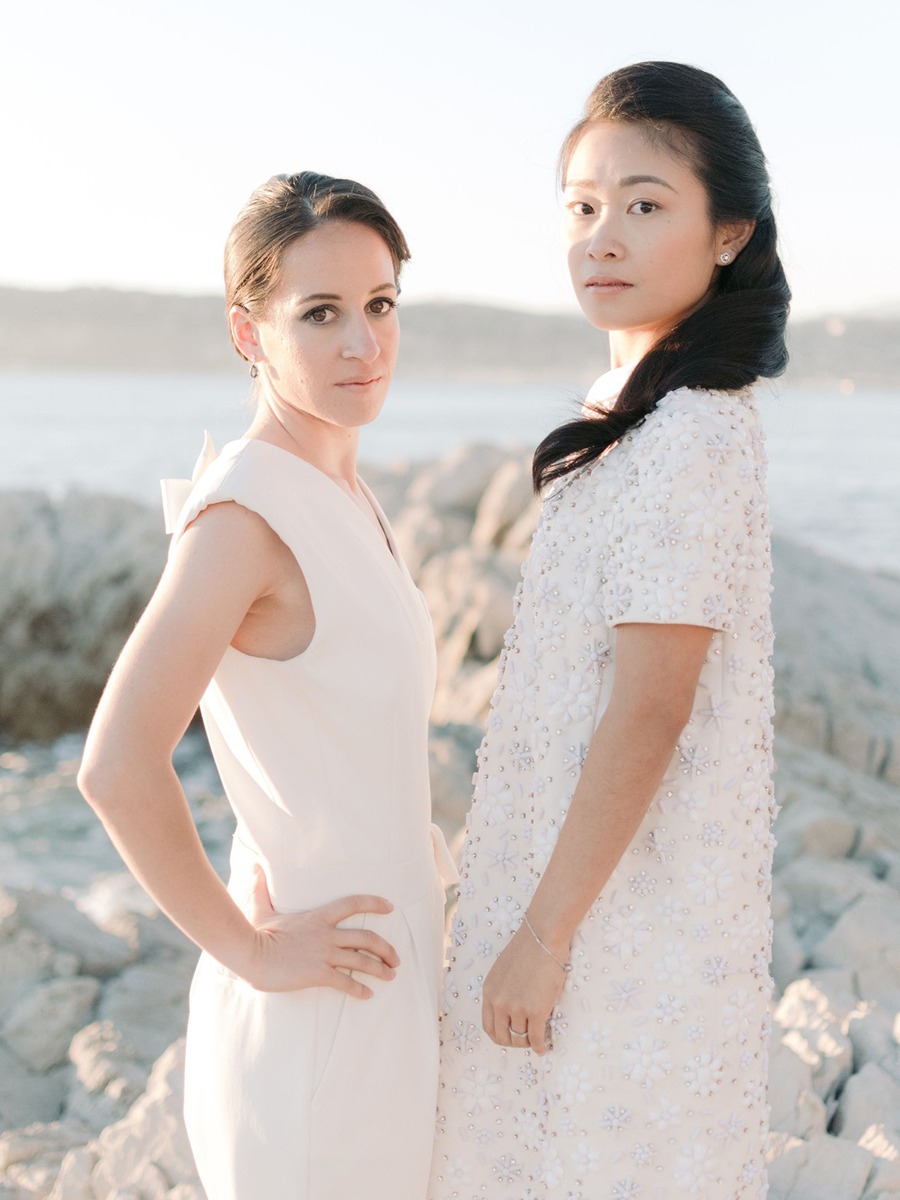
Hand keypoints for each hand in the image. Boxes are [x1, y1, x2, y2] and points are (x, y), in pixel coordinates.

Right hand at [241, 865, 399, 997]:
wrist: (250, 956)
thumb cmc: (255, 934)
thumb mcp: (261, 908)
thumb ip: (261, 889)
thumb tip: (253, 867)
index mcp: (318, 917)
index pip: (353, 903)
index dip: (374, 903)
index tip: (390, 907)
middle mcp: (326, 934)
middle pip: (367, 938)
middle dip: (386, 949)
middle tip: (396, 959)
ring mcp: (324, 954)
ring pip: (362, 961)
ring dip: (380, 969)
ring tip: (391, 975)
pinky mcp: (318, 974)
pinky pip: (346, 982)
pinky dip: (360, 989)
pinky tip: (368, 995)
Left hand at [481, 921, 568, 1054]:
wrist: (543, 936)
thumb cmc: (528, 948)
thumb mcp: (504, 970)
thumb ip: (503, 989)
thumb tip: (512, 1008)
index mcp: (489, 992)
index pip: (488, 1026)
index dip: (500, 1035)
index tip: (511, 1036)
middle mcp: (499, 1002)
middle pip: (502, 1036)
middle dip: (514, 1042)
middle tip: (526, 1041)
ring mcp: (517, 1007)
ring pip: (520, 1038)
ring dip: (529, 1043)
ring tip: (538, 1040)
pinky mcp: (536, 1010)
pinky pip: (536, 1038)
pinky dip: (541, 1046)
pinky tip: (545, 1046)